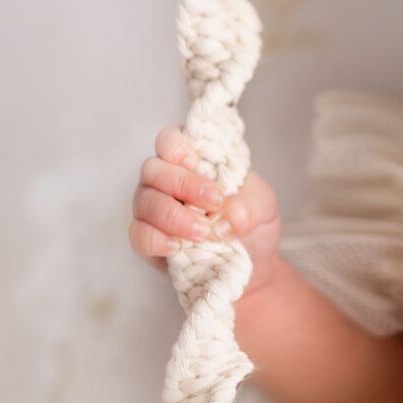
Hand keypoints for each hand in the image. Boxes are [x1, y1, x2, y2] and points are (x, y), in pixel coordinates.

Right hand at [129, 125, 282, 298]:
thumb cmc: (251, 222)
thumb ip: (249, 204)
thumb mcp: (264, 206)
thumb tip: (221, 218)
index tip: (194, 162)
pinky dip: (156, 240)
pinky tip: (176, 247)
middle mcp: (165, 181)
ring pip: (145, 202)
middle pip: (153, 170)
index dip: (175, 146)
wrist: (251, 263)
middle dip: (182, 185)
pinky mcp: (148, 240)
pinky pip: (138, 235)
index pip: (169, 139)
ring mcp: (152, 210)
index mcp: (191, 161)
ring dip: (173, 216)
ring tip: (203, 233)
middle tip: (213, 203)